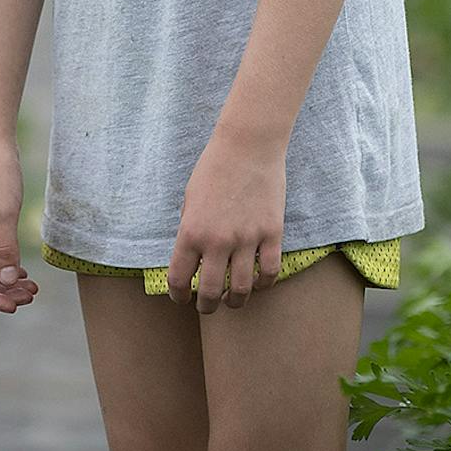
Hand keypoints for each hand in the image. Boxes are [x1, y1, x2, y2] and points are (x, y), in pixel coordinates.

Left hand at [166, 128, 286, 313]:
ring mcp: (247, 238)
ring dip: (236, 301)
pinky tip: (259, 283)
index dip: (179, 296)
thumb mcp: (189, 199)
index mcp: (191, 232)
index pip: (179, 280)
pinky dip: (264, 284)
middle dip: (207, 306)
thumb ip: (190, 231)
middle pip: (211, 293)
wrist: (248, 144)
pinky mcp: (272, 232)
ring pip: (242, 289)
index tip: (182, 298)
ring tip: (234, 300)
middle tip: (208, 306)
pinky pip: (269, 271)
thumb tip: (194, 259)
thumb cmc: (214, 167)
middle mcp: (217, 241)